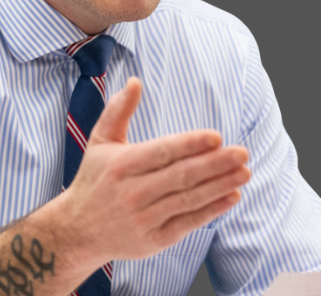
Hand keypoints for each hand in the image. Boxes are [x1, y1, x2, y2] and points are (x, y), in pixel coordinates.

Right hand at [52, 76, 249, 267]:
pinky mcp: (153, 240)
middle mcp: (132, 192)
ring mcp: (144, 218)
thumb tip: (135, 81)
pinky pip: (187, 223)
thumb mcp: (99, 142)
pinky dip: (211, 211)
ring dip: (220, 186)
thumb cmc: (93, 181)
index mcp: (121, 165)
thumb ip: (118, 110)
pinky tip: (231, 196)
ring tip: (244, 172)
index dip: (190, 145)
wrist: (76, 232)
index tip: (216, 137)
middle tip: (242, 153)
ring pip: (188, 199)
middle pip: (181, 176)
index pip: (162, 152)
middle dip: (215, 164)